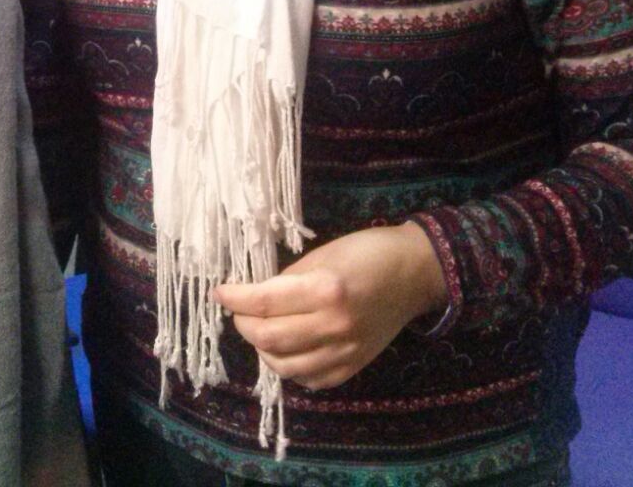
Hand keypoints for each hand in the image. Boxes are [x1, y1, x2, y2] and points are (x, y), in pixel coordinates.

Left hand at [213, 222, 447, 389]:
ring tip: (260, 330)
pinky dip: (289, 367)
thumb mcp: (322, 255)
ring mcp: (345, 351)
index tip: (219, 292)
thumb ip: (287, 279)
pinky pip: (309, 379)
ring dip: (262, 349)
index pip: (263, 302)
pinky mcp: (353, 367)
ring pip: (284, 366)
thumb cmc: (366, 253)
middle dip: (243, 324)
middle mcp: (334, 325)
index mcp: (326, 289)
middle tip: (239, 311)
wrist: (414, 274)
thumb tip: (254, 296)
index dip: (234, 298)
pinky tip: (286, 349)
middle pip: (268, 338)